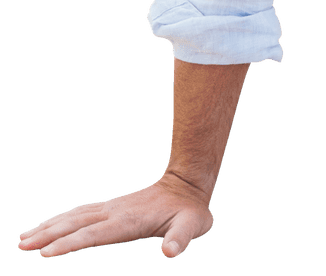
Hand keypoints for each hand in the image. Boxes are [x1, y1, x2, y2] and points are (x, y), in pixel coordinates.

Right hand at [17, 174, 213, 258]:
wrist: (188, 184)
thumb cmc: (191, 211)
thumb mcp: (192, 226)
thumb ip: (181, 238)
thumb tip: (170, 252)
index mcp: (129, 221)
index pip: (95, 234)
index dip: (71, 243)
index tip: (46, 251)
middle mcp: (115, 212)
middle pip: (77, 224)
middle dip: (48, 235)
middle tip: (22, 245)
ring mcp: (112, 208)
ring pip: (75, 216)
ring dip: (49, 226)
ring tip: (23, 238)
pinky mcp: (111, 207)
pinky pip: (81, 212)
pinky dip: (61, 218)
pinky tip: (47, 224)